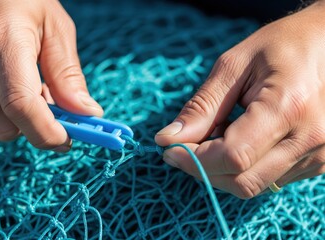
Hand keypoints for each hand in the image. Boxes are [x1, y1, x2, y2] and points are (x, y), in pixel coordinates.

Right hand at [0, 0, 102, 150]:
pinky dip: (8, 111)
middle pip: (2, 123)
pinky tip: (20, 90)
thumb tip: (87, 113)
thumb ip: (68, 74)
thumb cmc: (27, 1)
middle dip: (35, 129)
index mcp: (3, 39)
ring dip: (22, 120)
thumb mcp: (57, 29)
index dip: (47, 131)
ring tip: (38, 94)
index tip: (68, 141)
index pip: (20, 102)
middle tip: (60, 118)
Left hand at [155, 2, 324, 197]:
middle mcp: (309, 139)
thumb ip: (201, 107)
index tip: (168, 148)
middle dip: (202, 169)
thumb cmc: (276, 48)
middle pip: (241, 181)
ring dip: (220, 169)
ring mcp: (317, 155)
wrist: (322, 47)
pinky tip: (236, 141)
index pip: (233, 157)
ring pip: (252, 186)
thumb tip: (168, 139)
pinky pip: (265, 180)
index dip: (194, 160)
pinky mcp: (316, 162)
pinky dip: (239, 168)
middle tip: (182, 146)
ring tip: (215, 135)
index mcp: (288, 108)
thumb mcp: (232, 67)